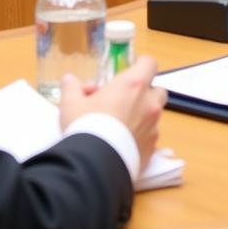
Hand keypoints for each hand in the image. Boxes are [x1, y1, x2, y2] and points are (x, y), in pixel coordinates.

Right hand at [59, 55, 166, 170]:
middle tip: (123, 102)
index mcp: (133, 85)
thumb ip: (72, 88)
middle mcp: (149, 103)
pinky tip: (124, 144)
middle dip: (144, 93)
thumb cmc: (85, 126)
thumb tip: (70, 80)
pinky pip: (151, 136)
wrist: (93, 165)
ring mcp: (153, 126)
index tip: (129, 73)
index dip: (141, 66)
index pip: (149, 63)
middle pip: (157, 89)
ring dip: (144, 115)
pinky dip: (142, 136)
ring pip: (155, 114)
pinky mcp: (152, 147)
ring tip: (122, 125)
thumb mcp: (71, 104)